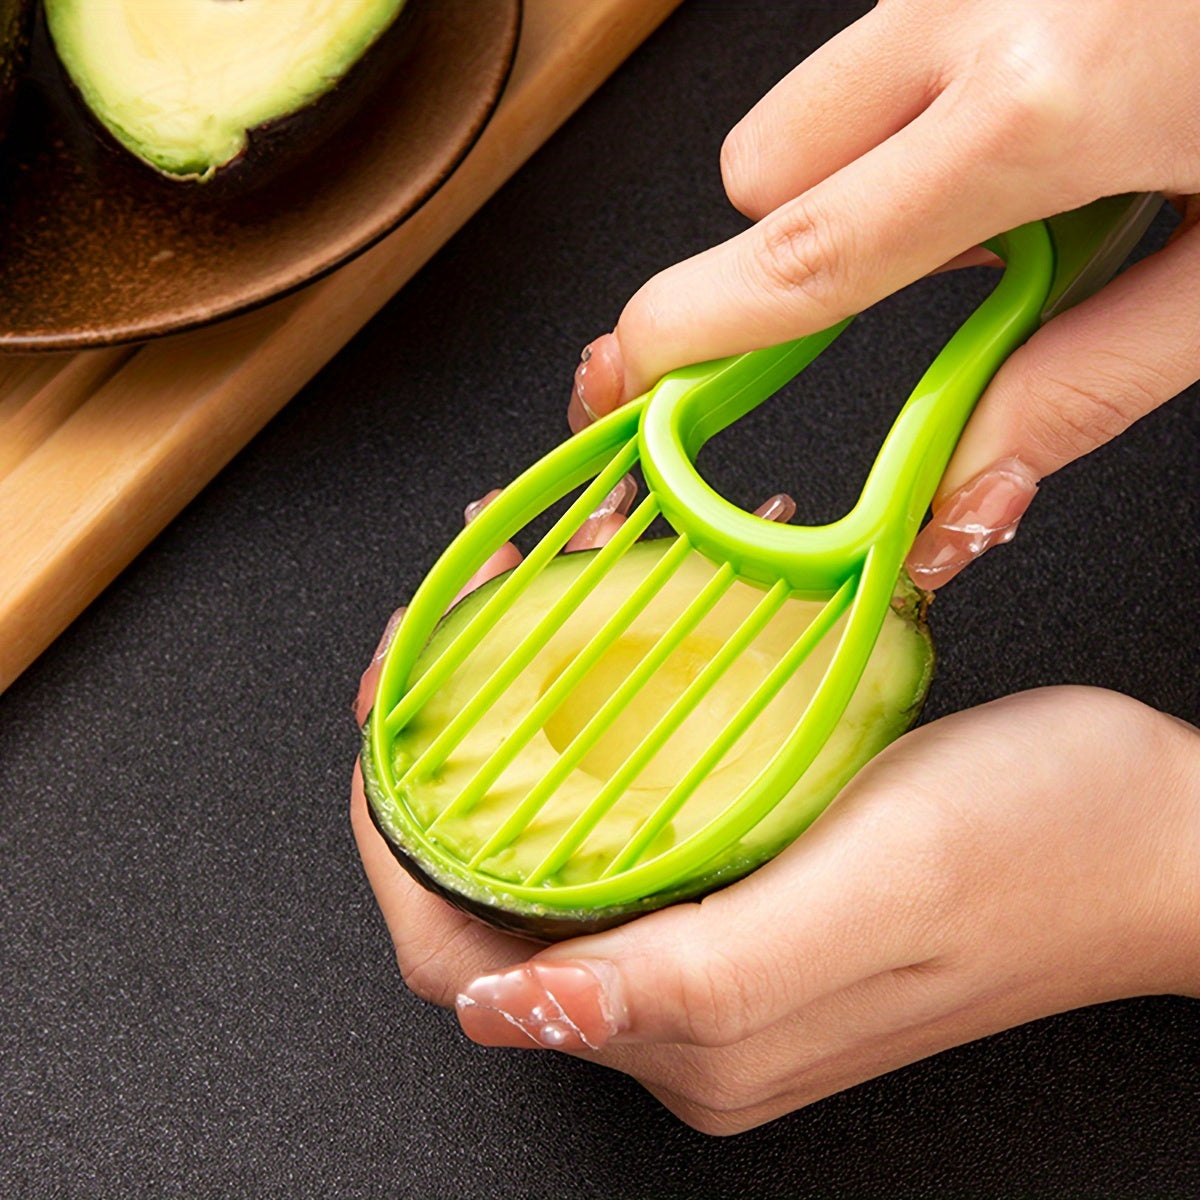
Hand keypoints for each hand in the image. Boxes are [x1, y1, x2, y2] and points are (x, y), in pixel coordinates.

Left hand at [354, 683, 1199, 1134]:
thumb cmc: (1042, 847)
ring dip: (528, 726)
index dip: (393, 839)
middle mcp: (687, 1008)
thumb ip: (695, 978)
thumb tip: (512, 1012)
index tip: (385, 716)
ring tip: (539, 605)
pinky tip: (632, 641)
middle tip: (456, 634)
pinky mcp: (759, 896)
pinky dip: (607, 726)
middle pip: (496, 890)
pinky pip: (637, 814)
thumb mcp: (872, 893)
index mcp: (687, 1032)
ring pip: (562, 842)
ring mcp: (722, 950)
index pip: (460, 954)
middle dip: (449, 761)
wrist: (1158, 834)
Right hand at [567, 0, 1199, 586]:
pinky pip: (899, 35)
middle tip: (929, 265)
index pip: (805, 251)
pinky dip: (937, 95)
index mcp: (1050, 104)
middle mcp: (987, 3)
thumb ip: (1084, 385)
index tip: (621, 380)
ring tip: (1031, 172)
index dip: (687, 332)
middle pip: (762, 162)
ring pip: (823, 92)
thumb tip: (957, 497)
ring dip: (876, 164)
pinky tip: (1063, 98)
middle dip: (793, 243)